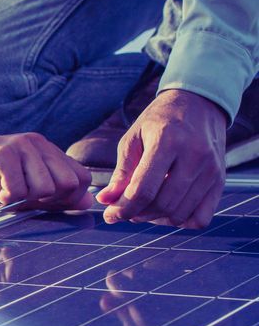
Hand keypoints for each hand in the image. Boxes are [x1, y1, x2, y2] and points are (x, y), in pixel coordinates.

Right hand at [0, 111, 92, 209]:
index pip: (80, 178)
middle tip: (20, 195)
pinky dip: (5, 197)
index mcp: (47, 151)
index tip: (41, 202)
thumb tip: (88, 202)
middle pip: (66, 184)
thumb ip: (55, 195)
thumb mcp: (25, 189)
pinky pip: (17, 189)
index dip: (67, 198)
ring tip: (4, 189)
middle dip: (46, 200)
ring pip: (44, 188)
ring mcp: (20, 147)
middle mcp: (37, 144)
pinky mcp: (0, 154)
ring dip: (22, 198)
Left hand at [97, 89, 225, 228]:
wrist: (199, 104)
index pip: (143, 189)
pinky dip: (180, 220)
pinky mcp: (221, 180)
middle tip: (124, 209)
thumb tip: (105, 200)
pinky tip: (166, 209)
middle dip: (136, 214)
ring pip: (179, 214)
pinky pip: (200, 217)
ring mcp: (211, 169)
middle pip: (162, 204)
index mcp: (168, 141)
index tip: (110, 214)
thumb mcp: (133, 138)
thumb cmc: (160, 121)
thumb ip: (121, 172)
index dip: (123, 208)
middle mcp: (195, 156)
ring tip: (142, 207)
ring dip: (155, 218)